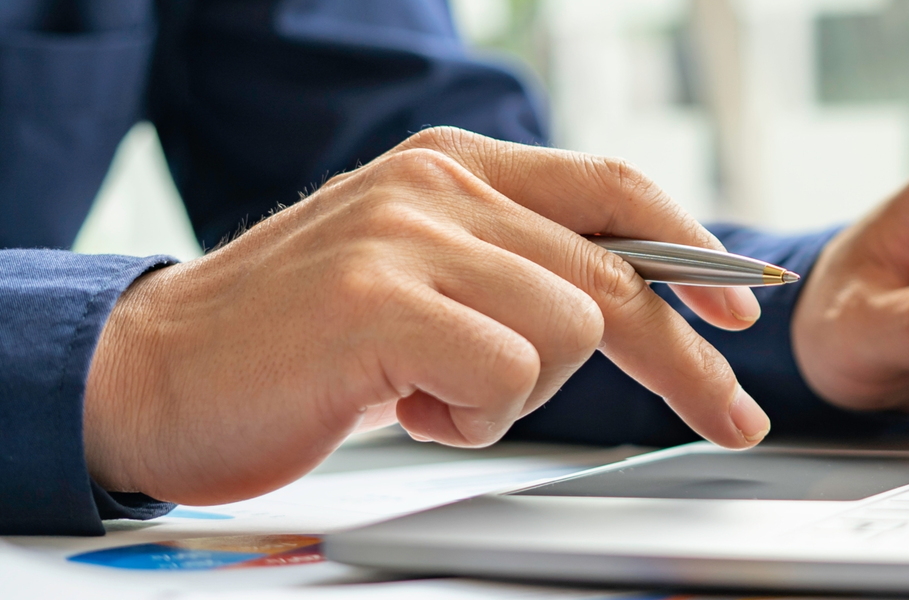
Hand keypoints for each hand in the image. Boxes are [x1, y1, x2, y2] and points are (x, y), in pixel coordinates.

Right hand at [84, 128, 771, 504]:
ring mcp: (408, 233)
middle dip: (684, 362)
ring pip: (572, 328)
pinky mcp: (379, 297)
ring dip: (520, 396)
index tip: (742, 310)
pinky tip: (403, 406)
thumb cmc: (301, 343)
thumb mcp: (422, 277)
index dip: (694, 251)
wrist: (153, 374)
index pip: (616, 189)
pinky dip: (471, 417)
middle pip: (617, 273)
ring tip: (434, 396)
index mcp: (456, 166)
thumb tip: (635, 296)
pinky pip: (506, 374)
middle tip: (731, 421)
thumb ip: (512, 265)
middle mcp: (440, 183)